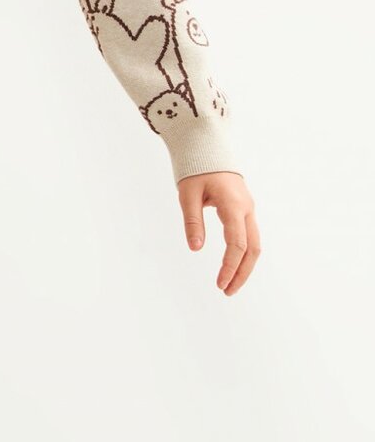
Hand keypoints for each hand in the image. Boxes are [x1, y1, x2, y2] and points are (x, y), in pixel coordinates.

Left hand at [177, 170, 258, 294]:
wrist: (208, 149)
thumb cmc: (196, 170)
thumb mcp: (188, 195)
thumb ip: (192, 221)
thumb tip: (196, 248)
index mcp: (233, 205)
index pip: (237, 243)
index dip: (229, 266)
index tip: (219, 283)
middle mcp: (246, 209)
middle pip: (252, 248)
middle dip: (242, 272)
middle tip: (227, 292)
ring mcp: (248, 209)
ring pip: (254, 244)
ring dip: (245, 266)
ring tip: (230, 285)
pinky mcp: (245, 210)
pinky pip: (250, 236)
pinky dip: (244, 254)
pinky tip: (234, 267)